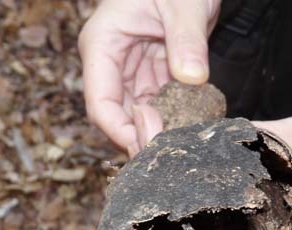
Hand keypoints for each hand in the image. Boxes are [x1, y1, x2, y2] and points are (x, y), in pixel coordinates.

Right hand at [78, 0, 220, 154]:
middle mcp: (111, 63)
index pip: (100, 103)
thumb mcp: (183, 3)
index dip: (119, 132)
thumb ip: (187, 39)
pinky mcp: (152, 76)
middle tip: (170, 154)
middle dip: (140, 138)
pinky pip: (159, 105)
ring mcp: (131, 72)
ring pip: (138, 116)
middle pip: (116, 117)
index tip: (147, 149)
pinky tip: (191, 126)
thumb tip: (191, 78)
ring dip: (159, 131)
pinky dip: (174, 118)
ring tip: (183, 144)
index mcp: (102, 45)